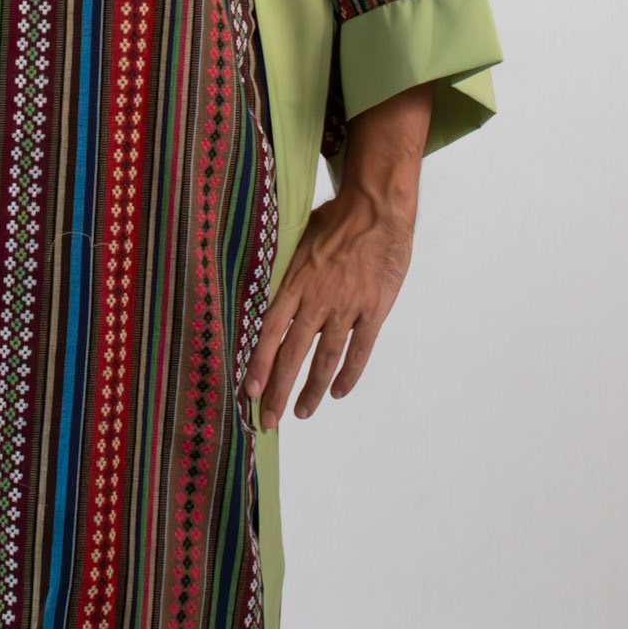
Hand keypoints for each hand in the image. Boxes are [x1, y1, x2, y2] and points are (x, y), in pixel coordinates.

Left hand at [242, 182, 415, 429]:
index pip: (269, 330)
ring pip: (325, 359)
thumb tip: (264, 284)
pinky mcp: (373, 311)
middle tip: (268, 419)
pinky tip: (339, 392)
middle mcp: (318, 300)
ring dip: (312, 390)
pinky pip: (359, 351)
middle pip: (293, 353)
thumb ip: (285, 268)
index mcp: (295, 281)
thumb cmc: (336, 219)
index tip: (249, 389)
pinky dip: (348, 374)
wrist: (378, 209)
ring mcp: (347, 308)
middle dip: (278, 389)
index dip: (258, 362)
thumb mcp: (300, 238)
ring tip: (301, 412)